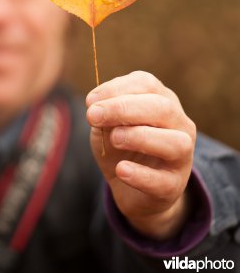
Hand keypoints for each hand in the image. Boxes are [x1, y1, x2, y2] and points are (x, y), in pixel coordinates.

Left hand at [86, 71, 196, 239]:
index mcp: (162, 99)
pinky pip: (163, 181)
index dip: (116, 89)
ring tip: (114, 138)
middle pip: (163, 108)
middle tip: (93, 116)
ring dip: (140, 137)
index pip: (146, 84)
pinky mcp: (175, 186)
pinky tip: (121, 169)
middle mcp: (179, 124)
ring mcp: (182, 156)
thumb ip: (104, 113)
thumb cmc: (121, 145)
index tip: (90, 101)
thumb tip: (96, 108)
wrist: (132, 188)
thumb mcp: (108, 124)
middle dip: (124, 108)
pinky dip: (140, 174)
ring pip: (176, 142)